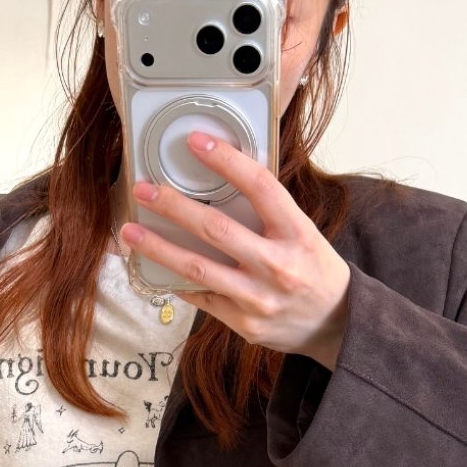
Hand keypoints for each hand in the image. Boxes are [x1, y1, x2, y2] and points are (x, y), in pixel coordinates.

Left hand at [120, 130, 351, 369]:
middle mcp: (278, 265)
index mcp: (297, 233)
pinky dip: (176, 280)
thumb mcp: (303, 233)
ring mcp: (258, 298)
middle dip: (173, 206)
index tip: (196, 141)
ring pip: (198, 268)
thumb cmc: (315, 270)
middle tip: (142, 190)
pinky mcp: (244, 323)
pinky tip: (154, 266)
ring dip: (158, 248)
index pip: (260, 187)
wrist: (336, 325)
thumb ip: (267, 213)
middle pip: (216, 229)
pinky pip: (201, 298)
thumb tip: (220, 179)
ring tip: (130, 231)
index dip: (226, 161)